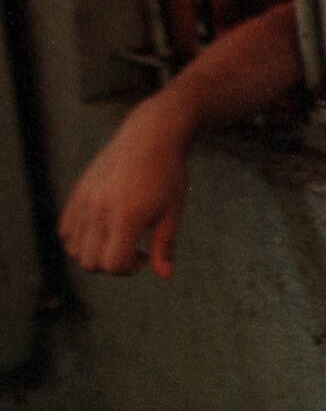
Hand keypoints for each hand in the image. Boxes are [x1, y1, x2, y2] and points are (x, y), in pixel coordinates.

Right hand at [58, 98, 190, 278]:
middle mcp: (99, 210)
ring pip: (74, 249)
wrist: (151, 135)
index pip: (112, 264)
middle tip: (134, 247)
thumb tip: (165, 275)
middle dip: (112, 264)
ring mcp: (84, 200)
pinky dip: (80, 238)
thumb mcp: (173, 210)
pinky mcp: (78, 192)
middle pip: (90, 262)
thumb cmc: (168, 173)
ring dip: (95, 252)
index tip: (145, 253)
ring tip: (119, 236)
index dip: (130, 268)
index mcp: (126, 216)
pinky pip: (66, 230)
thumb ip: (165, 245)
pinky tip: (104, 226)